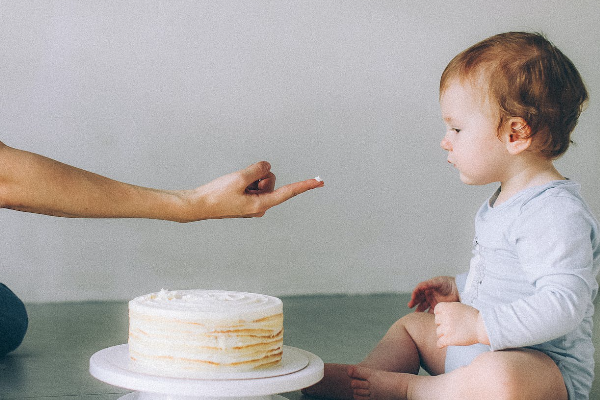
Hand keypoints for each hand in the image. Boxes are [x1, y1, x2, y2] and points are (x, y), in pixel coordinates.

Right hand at [182, 161, 323, 220]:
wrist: (198, 205)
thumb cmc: (216, 195)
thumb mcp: (239, 178)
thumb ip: (257, 170)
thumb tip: (267, 166)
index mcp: (261, 205)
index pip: (288, 192)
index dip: (305, 185)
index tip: (320, 181)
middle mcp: (261, 206)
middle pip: (271, 180)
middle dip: (258, 175)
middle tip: (240, 182)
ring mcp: (254, 203)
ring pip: (262, 180)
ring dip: (250, 178)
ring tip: (234, 186)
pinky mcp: (248, 199)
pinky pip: (253, 183)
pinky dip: (245, 180)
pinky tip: (232, 187)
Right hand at [408, 276, 459, 312]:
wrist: (460, 289)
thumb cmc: (448, 283)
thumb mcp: (438, 281)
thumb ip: (428, 284)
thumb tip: (419, 287)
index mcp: (427, 288)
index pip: (418, 291)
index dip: (414, 294)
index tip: (413, 297)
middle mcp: (429, 295)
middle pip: (419, 300)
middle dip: (414, 302)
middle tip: (410, 306)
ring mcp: (433, 302)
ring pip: (423, 307)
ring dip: (419, 310)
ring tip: (415, 314)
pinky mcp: (438, 308)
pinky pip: (431, 312)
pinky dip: (427, 315)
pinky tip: (425, 318)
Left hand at [433, 302, 488, 347]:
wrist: (483, 327)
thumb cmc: (473, 317)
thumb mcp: (459, 307)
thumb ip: (449, 309)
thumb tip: (439, 314)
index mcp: (447, 307)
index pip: (436, 310)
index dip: (441, 314)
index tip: (448, 317)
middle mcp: (445, 317)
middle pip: (437, 322)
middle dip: (443, 324)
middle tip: (453, 327)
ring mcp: (446, 328)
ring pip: (438, 333)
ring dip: (444, 334)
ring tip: (454, 334)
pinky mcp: (449, 339)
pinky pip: (439, 343)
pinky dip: (441, 344)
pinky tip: (444, 344)